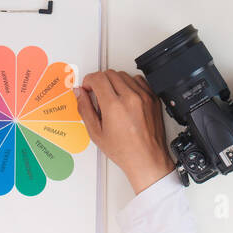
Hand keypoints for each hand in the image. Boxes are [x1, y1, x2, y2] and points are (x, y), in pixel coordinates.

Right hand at [75, 70, 175, 193]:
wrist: (146, 158)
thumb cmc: (124, 150)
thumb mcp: (96, 133)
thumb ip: (84, 109)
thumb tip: (79, 93)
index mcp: (114, 106)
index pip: (97, 78)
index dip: (88, 81)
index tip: (87, 87)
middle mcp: (131, 98)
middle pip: (109, 73)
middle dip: (100, 81)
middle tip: (97, 94)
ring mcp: (144, 97)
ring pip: (124, 75)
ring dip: (114, 82)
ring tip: (112, 98)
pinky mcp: (153, 98)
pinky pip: (139, 80)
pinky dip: (130, 84)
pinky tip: (126, 97)